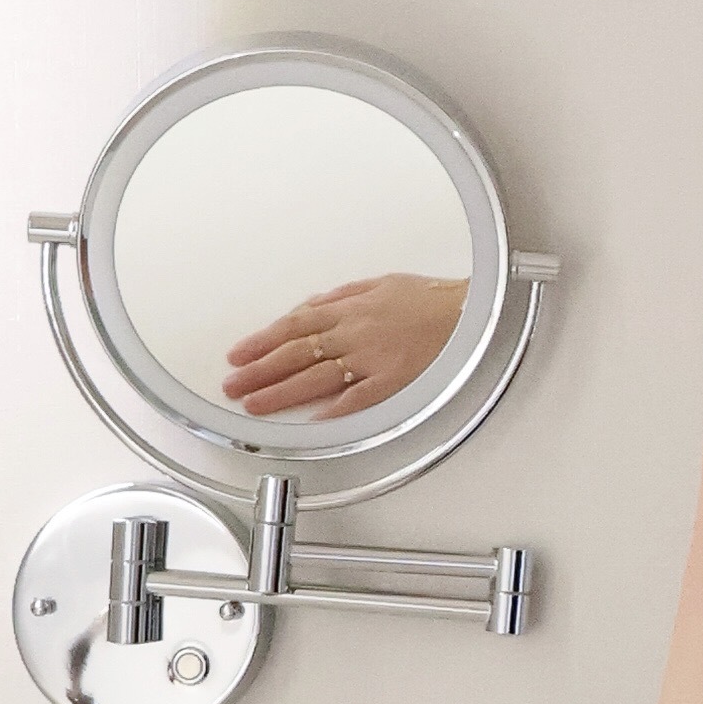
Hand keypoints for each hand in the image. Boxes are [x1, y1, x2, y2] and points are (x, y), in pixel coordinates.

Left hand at [222, 272, 463, 420]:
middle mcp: (354, 333)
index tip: (238, 355)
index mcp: (349, 309)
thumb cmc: (429, 299)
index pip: (293, 326)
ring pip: (317, 377)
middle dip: (259, 370)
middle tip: (233, 386)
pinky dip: (335, 409)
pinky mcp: (393, 380)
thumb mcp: (379, 283)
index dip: (262, 341)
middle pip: (296, 353)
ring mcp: (372, 359)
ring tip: (255, 405)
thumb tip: (312, 306)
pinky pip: (358, 397)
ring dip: (283, 392)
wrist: (469, 310)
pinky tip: (312, 420)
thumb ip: (342, 297)